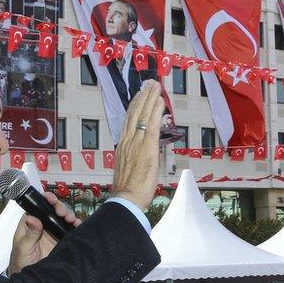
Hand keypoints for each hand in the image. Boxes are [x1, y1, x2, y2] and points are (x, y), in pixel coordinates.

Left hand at [8, 192, 80, 274]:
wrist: (31, 280)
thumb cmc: (21, 261)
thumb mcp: (22, 248)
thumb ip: (29, 234)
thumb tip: (32, 218)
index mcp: (30, 223)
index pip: (38, 207)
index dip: (45, 200)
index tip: (50, 198)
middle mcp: (43, 225)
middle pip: (53, 210)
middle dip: (59, 207)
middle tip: (62, 213)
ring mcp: (54, 232)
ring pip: (63, 218)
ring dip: (69, 215)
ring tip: (70, 219)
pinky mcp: (63, 240)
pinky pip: (71, 230)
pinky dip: (76, 226)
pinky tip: (78, 225)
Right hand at [111, 80, 163, 210]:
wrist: (125, 198)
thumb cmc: (128, 189)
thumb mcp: (128, 168)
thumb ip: (134, 156)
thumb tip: (141, 152)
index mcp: (123, 145)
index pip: (129, 120)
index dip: (135, 105)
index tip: (140, 94)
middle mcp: (128, 140)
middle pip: (135, 113)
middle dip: (143, 96)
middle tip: (150, 83)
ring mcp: (136, 143)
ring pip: (143, 115)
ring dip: (150, 99)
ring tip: (156, 86)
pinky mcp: (147, 148)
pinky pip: (152, 126)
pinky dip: (156, 112)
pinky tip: (160, 102)